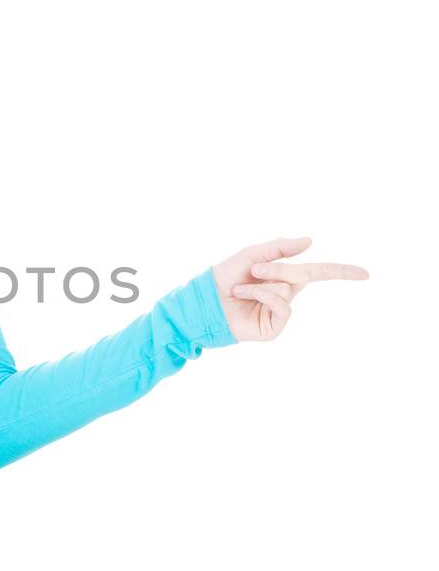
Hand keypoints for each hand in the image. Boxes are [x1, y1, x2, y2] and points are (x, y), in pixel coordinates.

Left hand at [212, 235, 368, 342]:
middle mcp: (285, 294)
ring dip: (264, 281)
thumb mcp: (252, 254)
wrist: (204, 300)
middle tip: (254, 269)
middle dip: (278, 268)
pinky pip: (281, 305)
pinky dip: (263, 295)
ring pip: (289, 288)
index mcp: (283, 277)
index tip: (365, 274)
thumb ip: (281, 248)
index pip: (318, 272)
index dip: (342, 271)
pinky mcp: (273, 329)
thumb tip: (310, 241)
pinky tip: (244, 295)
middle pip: (304, 275)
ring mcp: (280, 313)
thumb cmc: (224, 277)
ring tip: (242, 287)